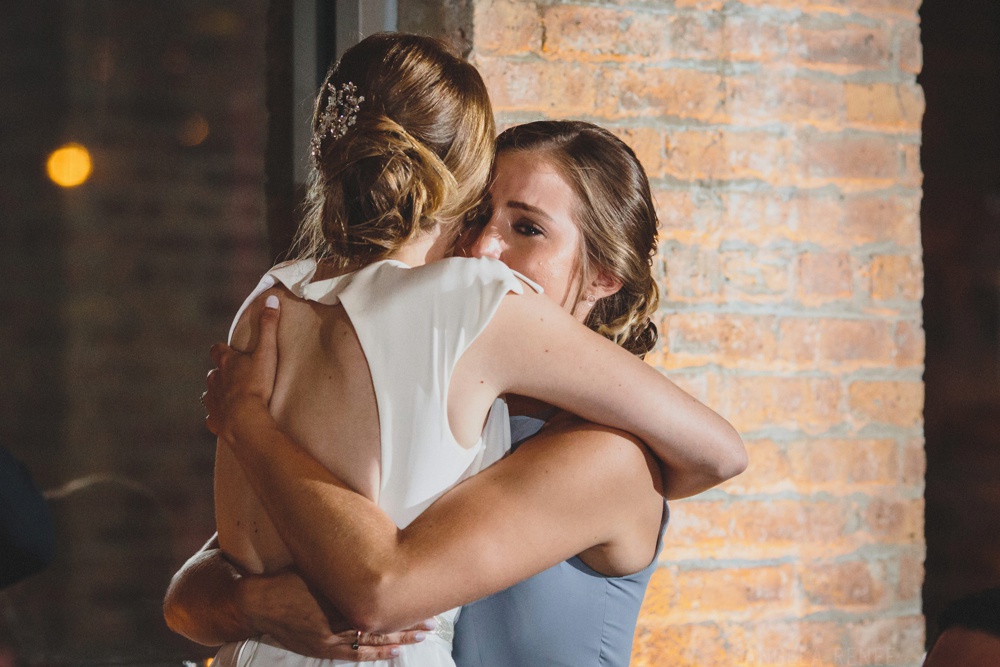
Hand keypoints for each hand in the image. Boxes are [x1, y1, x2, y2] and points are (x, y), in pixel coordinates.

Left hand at [204, 294, 280, 438]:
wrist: (244, 419)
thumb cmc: (256, 384)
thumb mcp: (266, 352)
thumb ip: (269, 326)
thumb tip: (271, 299)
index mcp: (226, 363)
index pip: (217, 351)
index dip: (222, 350)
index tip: (227, 350)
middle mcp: (215, 380)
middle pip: (213, 373)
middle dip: (221, 374)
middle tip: (234, 377)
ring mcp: (212, 401)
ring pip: (210, 394)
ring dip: (218, 394)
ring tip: (230, 399)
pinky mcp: (214, 420)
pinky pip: (212, 417)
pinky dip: (218, 416)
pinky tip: (226, 419)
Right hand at [237, 569, 431, 659]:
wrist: (257, 603)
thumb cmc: (289, 578)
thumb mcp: (320, 566)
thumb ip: (345, 566)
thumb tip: (374, 555)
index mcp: (338, 598)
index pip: (379, 604)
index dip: (403, 605)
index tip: (425, 600)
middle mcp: (336, 623)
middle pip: (381, 627)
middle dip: (408, 626)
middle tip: (432, 624)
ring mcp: (329, 640)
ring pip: (372, 644)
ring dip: (398, 641)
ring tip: (420, 638)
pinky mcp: (322, 649)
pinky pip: (354, 655)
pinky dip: (376, 655)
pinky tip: (393, 653)